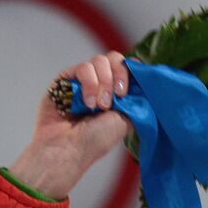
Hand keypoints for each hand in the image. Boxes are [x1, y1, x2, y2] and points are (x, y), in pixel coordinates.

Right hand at [8, 52, 132, 199]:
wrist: (69, 149)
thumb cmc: (96, 140)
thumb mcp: (127, 118)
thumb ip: (137, 96)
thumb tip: (143, 74)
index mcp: (115, 93)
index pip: (127, 67)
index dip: (131, 71)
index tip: (128, 90)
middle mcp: (99, 84)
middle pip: (114, 58)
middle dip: (118, 76)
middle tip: (116, 97)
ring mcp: (81, 81)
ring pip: (99, 61)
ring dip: (103, 83)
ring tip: (98, 106)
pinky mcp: (64, 80)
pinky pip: (83, 68)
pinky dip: (89, 84)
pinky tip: (87, 103)